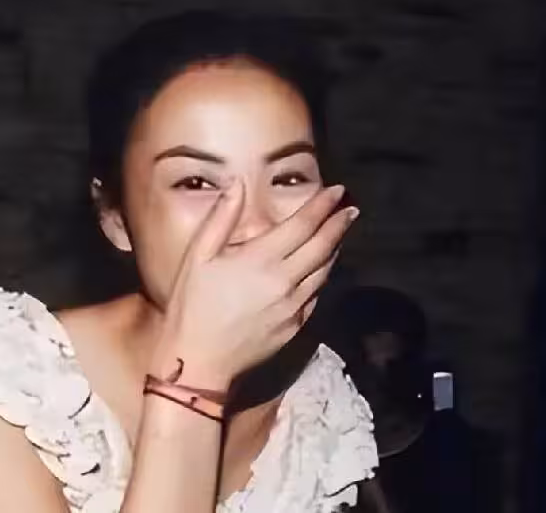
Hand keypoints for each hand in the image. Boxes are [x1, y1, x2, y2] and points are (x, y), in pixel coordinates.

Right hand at [151, 180, 358, 388]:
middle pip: (323, 246)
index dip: (323, 205)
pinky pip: (316, 294)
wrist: (199, 361)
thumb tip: (237, 184)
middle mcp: (285, 280)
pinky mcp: (296, 325)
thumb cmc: (192, 306)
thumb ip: (221, 217)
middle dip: (339, 224)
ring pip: (324, 271)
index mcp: (261, 259)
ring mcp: (294, 305)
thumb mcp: (198, 257)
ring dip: (335, 249)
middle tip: (352, 210)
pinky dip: (323, 275)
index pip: (303, 224)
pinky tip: (322, 268)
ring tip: (341, 234)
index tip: (337, 191)